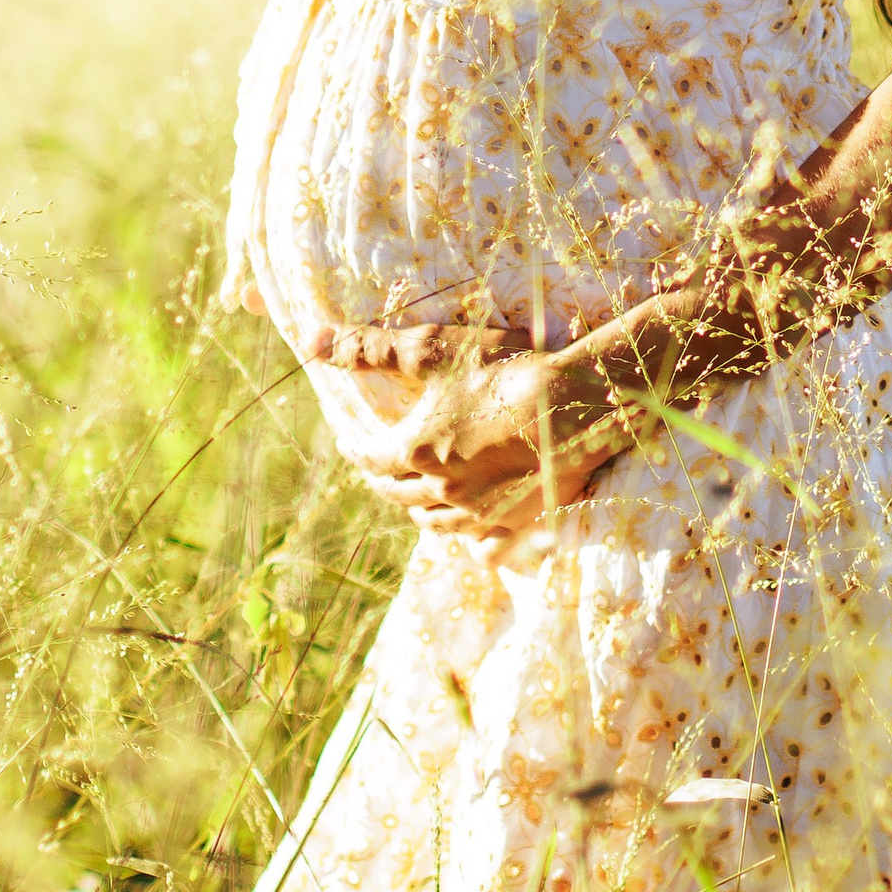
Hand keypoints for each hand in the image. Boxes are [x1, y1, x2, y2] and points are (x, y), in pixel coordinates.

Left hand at [309, 340, 629, 538]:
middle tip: (377, 468)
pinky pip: (484, 549)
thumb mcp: (434, 350)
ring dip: (420, 510)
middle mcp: (444, 491)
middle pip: (399, 494)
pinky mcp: (521, 524)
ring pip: (437, 524)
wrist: (579, 401)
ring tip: (419, 496)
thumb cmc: (507, 368)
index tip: (346, 438)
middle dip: (381, 480)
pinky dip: (471, 541)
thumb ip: (372, 348)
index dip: (353, 447)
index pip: (369, 458)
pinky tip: (472, 532)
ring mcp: (483, 514)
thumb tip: (313, 343)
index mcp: (417, 452)